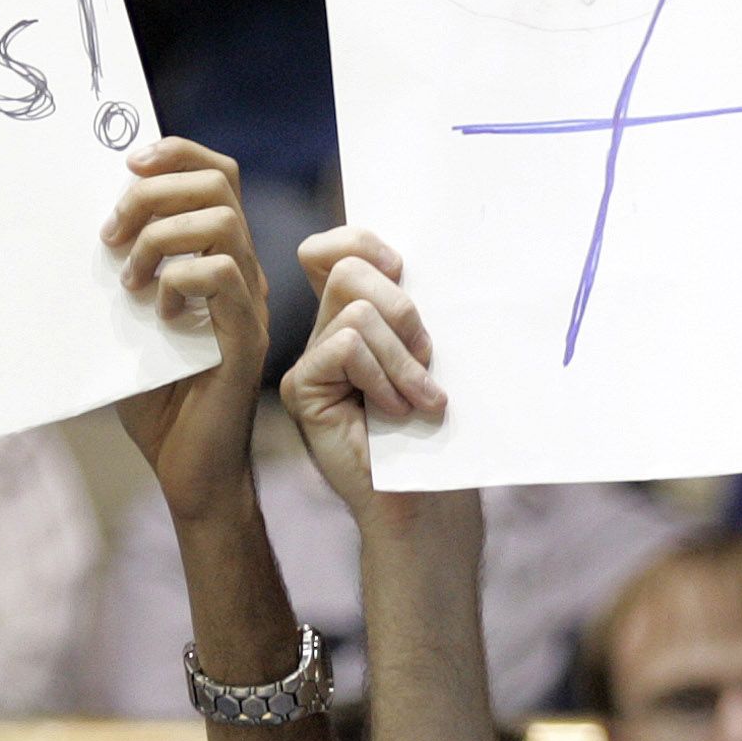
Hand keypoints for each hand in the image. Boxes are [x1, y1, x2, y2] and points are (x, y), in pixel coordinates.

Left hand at [107, 136, 270, 528]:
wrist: (186, 468)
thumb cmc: (156, 400)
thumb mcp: (127, 322)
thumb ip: (120, 273)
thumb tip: (85, 227)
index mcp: (219, 259)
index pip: (217, 175)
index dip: (175, 154)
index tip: (126, 166)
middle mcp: (243, 273)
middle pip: (218, 185)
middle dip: (154, 194)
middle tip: (112, 235)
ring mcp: (249, 303)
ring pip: (222, 223)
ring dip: (161, 238)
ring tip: (129, 278)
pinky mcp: (246, 338)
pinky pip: (223, 278)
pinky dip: (179, 282)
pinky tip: (158, 314)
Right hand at [281, 227, 445, 520]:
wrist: (427, 497)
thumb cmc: (438, 429)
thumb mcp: (435, 355)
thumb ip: (417, 309)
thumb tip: (418, 263)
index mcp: (357, 315)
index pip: (339, 247)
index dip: (367, 243)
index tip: (404, 273)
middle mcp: (327, 331)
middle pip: (348, 267)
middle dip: (402, 307)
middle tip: (427, 357)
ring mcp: (310, 360)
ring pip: (357, 312)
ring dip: (402, 357)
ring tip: (420, 398)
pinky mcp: (302, 388)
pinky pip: (346, 346)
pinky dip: (383, 376)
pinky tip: (395, 412)